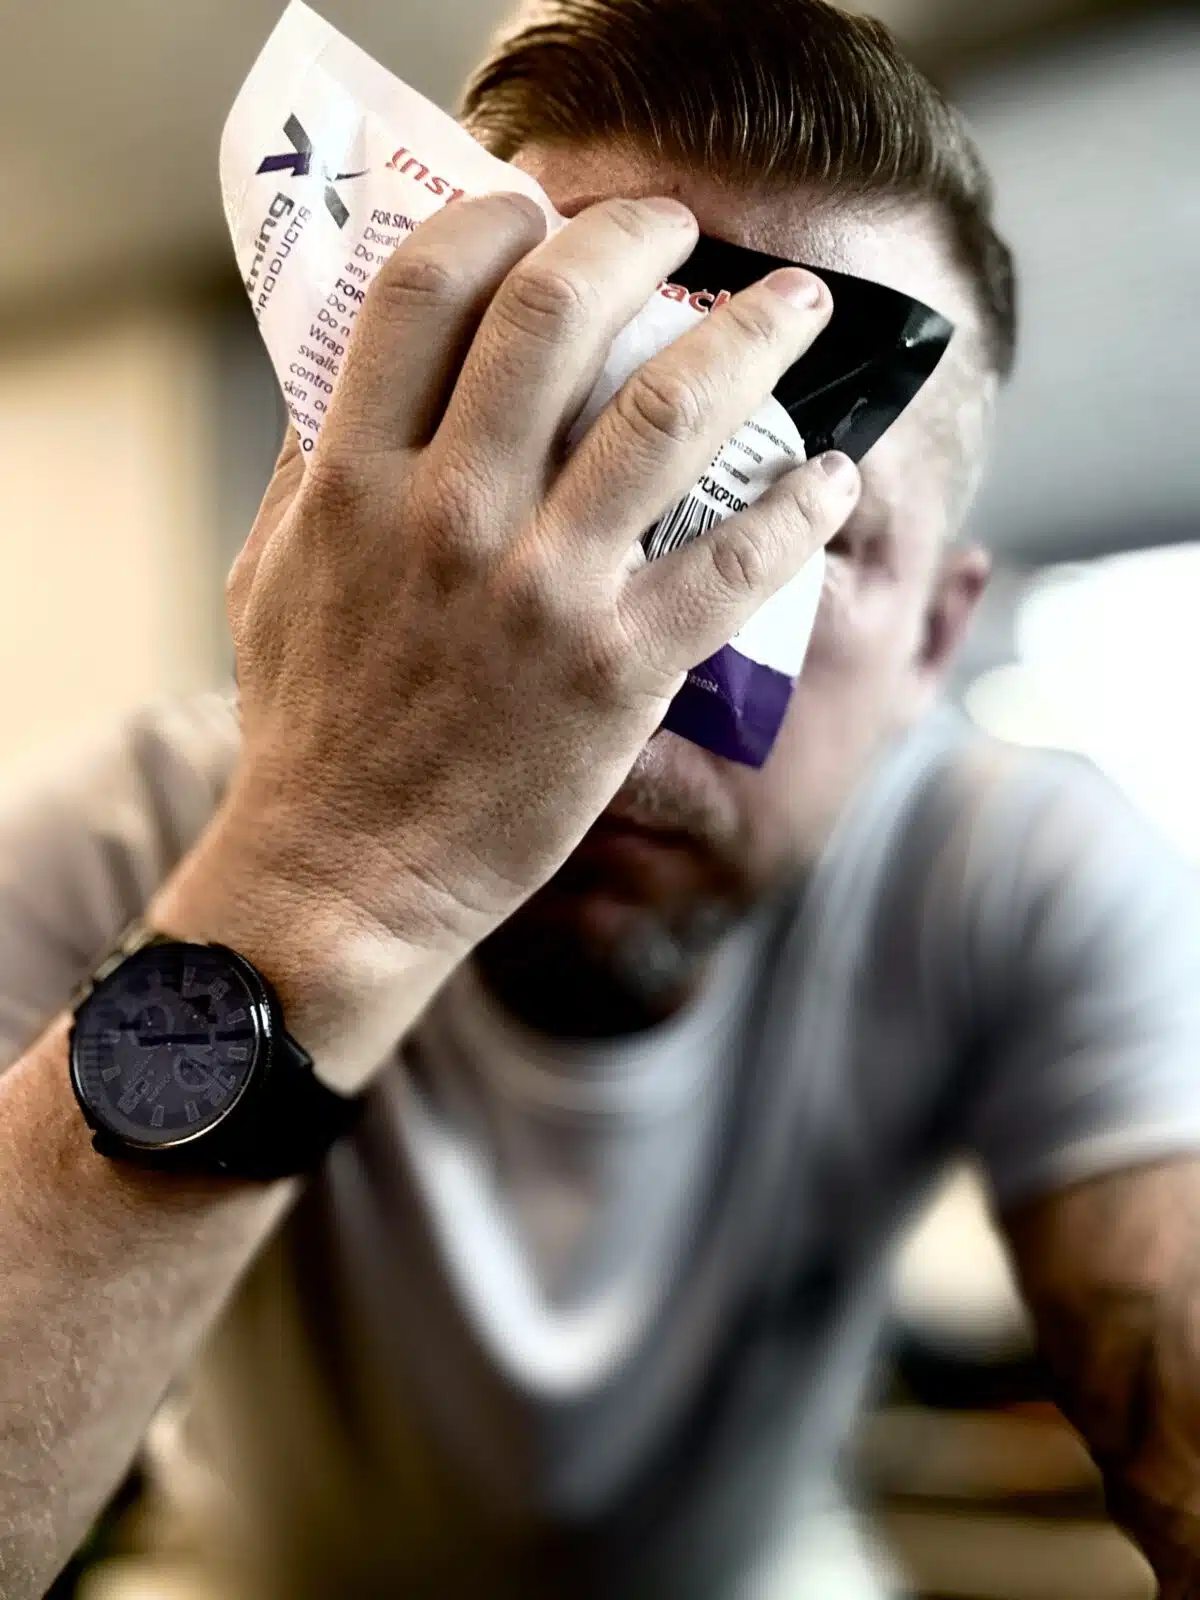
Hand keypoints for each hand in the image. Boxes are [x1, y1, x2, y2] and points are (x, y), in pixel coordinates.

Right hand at [225, 192, 858, 954]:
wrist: (345, 875)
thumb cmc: (312, 727)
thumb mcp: (270, 576)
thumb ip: (312, 467)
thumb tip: (350, 371)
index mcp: (353, 481)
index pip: (425, 290)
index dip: (493, 217)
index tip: (539, 206)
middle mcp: (447, 516)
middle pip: (556, 315)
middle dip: (637, 240)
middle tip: (681, 231)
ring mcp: (539, 593)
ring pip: (666, 415)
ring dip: (752, 337)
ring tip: (801, 308)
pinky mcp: (616, 673)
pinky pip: (733, 563)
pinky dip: (797, 507)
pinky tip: (831, 477)